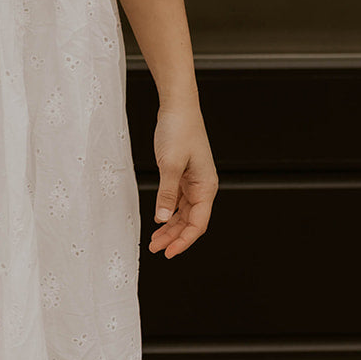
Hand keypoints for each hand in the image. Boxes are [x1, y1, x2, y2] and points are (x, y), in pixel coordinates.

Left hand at [148, 99, 216, 258]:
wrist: (178, 106)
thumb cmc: (179, 130)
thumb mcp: (170, 164)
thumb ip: (166, 193)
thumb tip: (161, 219)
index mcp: (206, 186)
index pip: (198, 224)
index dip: (184, 241)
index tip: (169, 253)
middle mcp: (203, 186)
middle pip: (191, 221)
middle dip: (174, 237)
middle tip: (155, 249)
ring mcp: (194, 181)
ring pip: (184, 212)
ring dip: (170, 227)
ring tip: (154, 240)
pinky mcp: (183, 174)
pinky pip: (178, 200)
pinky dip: (169, 212)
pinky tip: (159, 219)